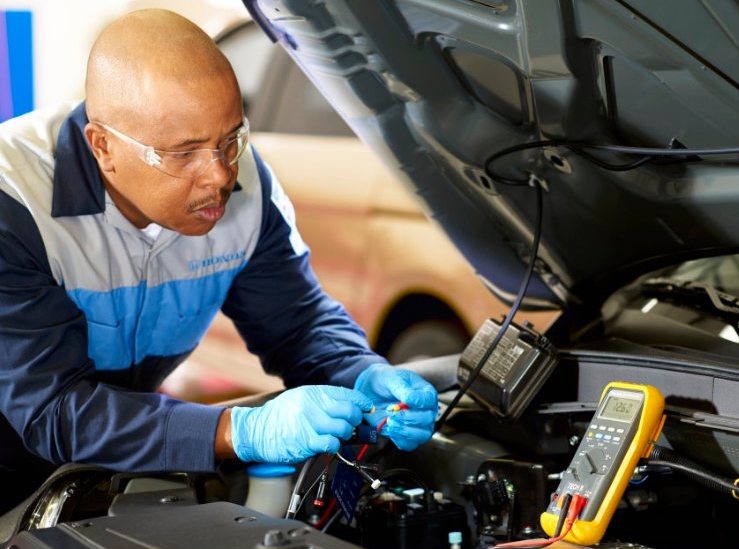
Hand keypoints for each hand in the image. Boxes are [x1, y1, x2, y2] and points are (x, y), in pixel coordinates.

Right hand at [230, 385, 372, 462]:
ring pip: (344, 428)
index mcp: (313, 392)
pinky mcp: (306, 441)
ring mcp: (310, 423)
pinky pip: (332, 443)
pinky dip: (334, 445)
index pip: (347, 394)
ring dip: (346, 435)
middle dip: (356, 421)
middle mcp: (313, 405)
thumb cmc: (279, 417)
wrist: (256, 431)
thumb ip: (323, 401)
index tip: (368, 409)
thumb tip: (349, 407)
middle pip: (349, 411)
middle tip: (353, 426)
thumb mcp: (301, 398)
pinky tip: (328, 443)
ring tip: (338, 436)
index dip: (362, 403)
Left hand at [354, 364, 437, 450]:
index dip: (418, 402)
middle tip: (393, 413)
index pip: (429, 400)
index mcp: (426, 393)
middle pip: (427, 420)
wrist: (371, 391)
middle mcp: (425, 410)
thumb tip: (409, 400)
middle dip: (409, 418)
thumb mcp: (392, 378)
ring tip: (390, 422)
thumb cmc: (386, 381)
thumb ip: (402, 388)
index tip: (404, 400)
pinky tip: (390, 429)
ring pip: (422, 435)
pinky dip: (399, 439)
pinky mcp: (406, 434)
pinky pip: (409, 444)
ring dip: (405, 431)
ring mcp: (418, 424)